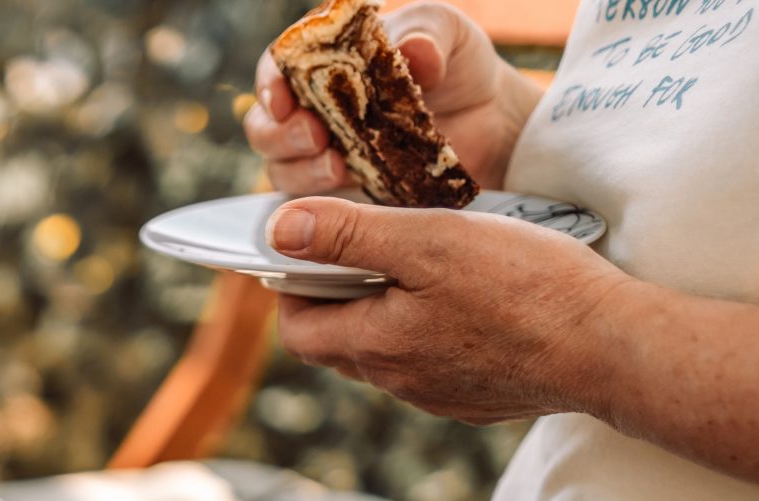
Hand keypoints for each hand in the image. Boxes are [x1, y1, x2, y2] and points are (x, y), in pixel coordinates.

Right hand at [245, 2, 543, 195]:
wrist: (493, 122)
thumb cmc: (460, 66)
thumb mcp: (449, 33)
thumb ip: (428, 32)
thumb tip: (413, 51)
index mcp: (326, 60)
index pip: (277, 69)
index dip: (270, 85)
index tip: (284, 101)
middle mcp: (313, 109)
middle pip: (265, 127)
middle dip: (281, 135)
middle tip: (317, 136)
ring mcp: (324, 156)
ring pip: (281, 170)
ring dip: (301, 172)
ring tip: (339, 168)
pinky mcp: (342, 196)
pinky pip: (311, 209)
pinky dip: (321, 206)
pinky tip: (350, 197)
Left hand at [266, 196, 627, 423]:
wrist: (609, 347)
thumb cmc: (524, 288)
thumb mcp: (429, 240)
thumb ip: (350, 235)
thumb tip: (278, 231)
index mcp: (375, 346)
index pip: (299, 328)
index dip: (293, 287)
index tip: (312, 247)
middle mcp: (398, 382)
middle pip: (338, 343)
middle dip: (336, 298)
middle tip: (362, 248)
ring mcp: (439, 395)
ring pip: (388, 354)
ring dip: (386, 314)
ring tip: (418, 266)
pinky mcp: (478, 398)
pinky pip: (433, 366)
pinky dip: (430, 333)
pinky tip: (466, 300)